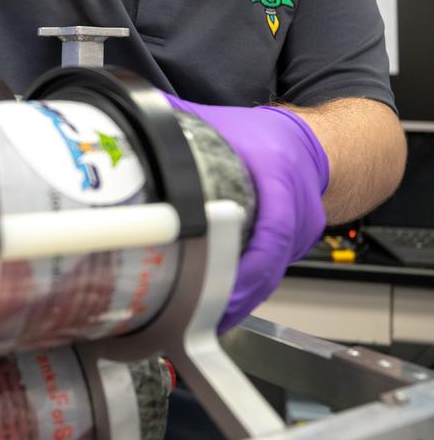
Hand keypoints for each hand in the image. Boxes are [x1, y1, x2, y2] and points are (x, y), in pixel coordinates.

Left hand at [165, 97, 328, 330]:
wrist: (312, 145)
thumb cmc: (266, 136)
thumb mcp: (222, 121)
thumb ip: (174, 119)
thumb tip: (127, 122)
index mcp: (277, 171)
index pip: (271, 228)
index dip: (246, 265)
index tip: (214, 286)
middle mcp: (296, 206)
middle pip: (269, 264)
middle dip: (233, 295)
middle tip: (196, 317)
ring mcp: (301, 231)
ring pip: (270, 276)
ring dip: (239, 299)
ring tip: (202, 320)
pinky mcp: (298, 247)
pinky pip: (271, 274)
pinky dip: (247, 291)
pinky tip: (221, 307)